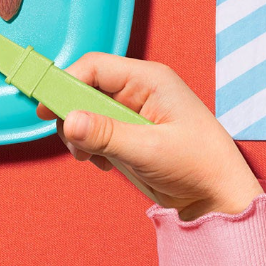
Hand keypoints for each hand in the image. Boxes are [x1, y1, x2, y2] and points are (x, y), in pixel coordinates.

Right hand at [36, 52, 262, 219]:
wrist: (218, 197)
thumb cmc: (199, 166)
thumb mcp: (149, 150)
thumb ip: (106, 134)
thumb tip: (68, 121)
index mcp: (149, 80)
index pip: (94, 67)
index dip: (66, 83)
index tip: (46, 108)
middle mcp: (139, 90)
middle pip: (86, 88)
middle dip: (73, 115)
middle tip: (75, 144)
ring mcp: (133, 111)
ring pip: (86, 111)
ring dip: (81, 134)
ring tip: (93, 158)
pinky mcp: (129, 131)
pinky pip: (96, 129)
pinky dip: (91, 145)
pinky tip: (105, 163)